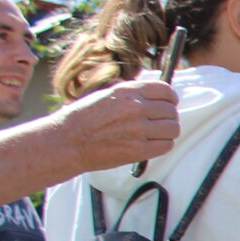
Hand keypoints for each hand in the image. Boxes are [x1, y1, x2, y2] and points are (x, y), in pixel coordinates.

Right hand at [56, 77, 180, 171]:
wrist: (66, 142)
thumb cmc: (83, 119)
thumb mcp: (106, 96)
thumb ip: (131, 95)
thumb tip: (156, 95)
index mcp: (127, 92)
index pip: (165, 90)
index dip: (170, 98)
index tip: (169, 103)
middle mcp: (135, 108)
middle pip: (171, 110)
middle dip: (168, 116)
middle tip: (159, 122)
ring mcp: (138, 129)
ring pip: (173, 128)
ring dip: (168, 131)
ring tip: (156, 134)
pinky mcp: (139, 150)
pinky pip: (167, 145)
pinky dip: (163, 145)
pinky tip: (152, 144)